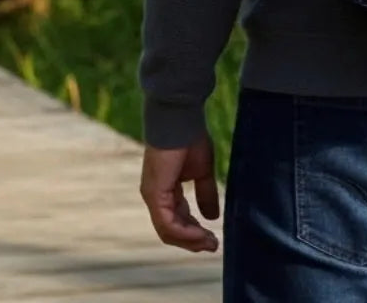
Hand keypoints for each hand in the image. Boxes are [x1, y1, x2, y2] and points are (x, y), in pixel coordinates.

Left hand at [140, 132, 220, 252]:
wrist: (180, 119)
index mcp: (166, 190)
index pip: (178, 218)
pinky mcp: (154, 195)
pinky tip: (200, 233)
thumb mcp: (203, 171)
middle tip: (213, 246)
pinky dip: (184, 232)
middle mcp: (155, 196)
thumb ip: (206, 193)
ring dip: (190, 240)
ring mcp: (153, 196)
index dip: (195, 230)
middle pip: (172, 229)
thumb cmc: (190, 138)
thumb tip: (213, 217)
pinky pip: (167, 223)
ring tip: (210, 243)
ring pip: (168, 231)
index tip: (214, 237)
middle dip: (193, 240)